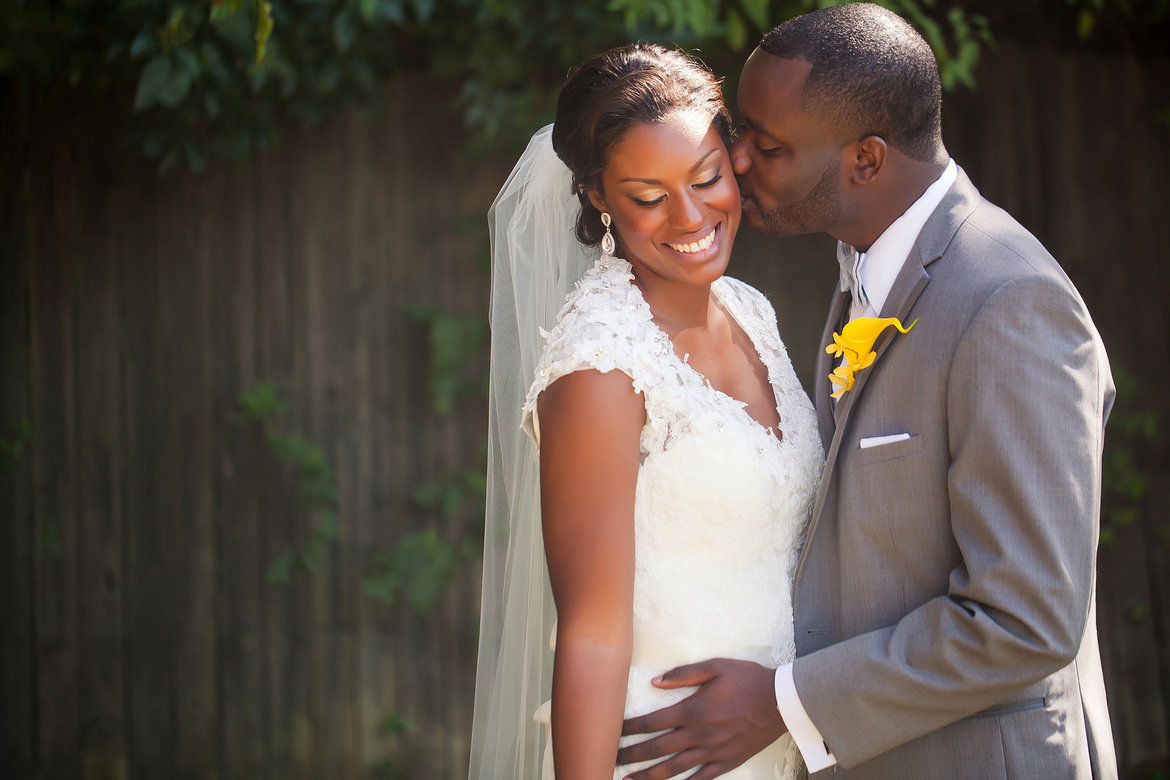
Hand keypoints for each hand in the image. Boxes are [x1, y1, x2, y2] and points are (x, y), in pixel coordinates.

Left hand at [617, 658, 785, 779]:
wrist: (781, 702)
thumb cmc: (748, 679)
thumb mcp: (716, 666)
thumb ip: (683, 674)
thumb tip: (655, 682)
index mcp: (693, 710)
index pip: (653, 722)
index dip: (630, 729)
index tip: (611, 732)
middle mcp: (699, 734)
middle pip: (657, 749)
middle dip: (631, 755)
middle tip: (609, 759)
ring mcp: (712, 752)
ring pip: (674, 769)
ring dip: (648, 776)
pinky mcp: (726, 763)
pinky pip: (700, 779)